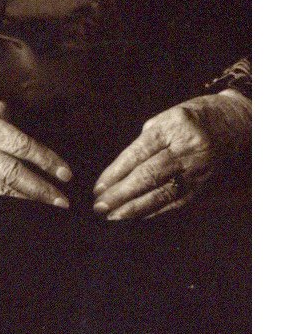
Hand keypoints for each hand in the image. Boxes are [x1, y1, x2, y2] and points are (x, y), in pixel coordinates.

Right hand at [0, 70, 72, 207]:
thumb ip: (2, 114)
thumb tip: (23, 127)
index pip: (21, 146)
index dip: (46, 160)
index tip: (65, 172)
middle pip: (14, 174)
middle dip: (42, 189)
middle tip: (63, 201)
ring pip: (1, 188)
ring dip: (26, 198)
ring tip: (46, 204)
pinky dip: (3, 193)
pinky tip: (17, 197)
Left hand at [92, 91, 251, 222]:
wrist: (235, 126)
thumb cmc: (193, 118)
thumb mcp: (168, 117)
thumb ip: (147, 141)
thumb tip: (123, 170)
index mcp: (174, 127)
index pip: (139, 153)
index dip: (116, 172)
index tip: (99, 187)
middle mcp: (187, 151)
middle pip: (148, 176)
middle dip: (121, 194)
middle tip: (99, 206)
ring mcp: (197, 171)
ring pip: (162, 194)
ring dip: (134, 208)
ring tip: (112, 216)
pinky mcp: (204, 187)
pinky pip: (175, 203)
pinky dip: (154, 211)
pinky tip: (136, 216)